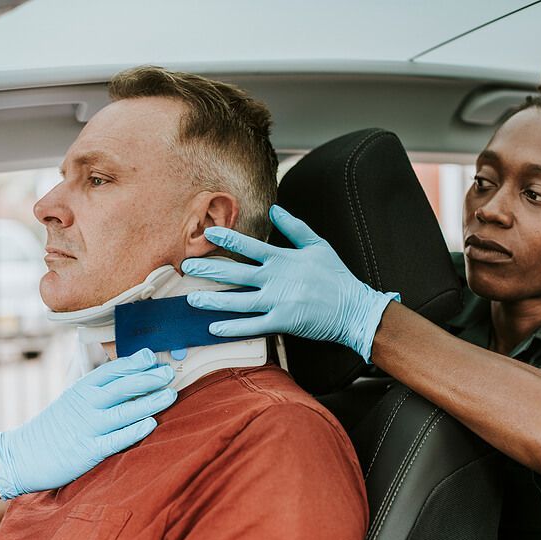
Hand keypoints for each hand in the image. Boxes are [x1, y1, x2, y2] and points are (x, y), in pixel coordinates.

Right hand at [0, 348, 175, 499]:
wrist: (23, 455)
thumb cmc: (56, 426)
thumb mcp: (73, 400)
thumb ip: (98, 389)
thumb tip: (132, 378)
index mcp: (82, 389)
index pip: (112, 370)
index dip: (134, 362)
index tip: (152, 357)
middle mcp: (85, 405)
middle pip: (122, 387)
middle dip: (148, 379)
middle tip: (169, 374)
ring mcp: (87, 427)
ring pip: (124, 411)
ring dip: (149, 402)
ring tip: (170, 395)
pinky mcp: (88, 451)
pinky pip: (115, 440)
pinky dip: (133, 431)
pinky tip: (151, 424)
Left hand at [182, 205, 398, 361]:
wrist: (354, 308)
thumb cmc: (336, 276)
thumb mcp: (317, 245)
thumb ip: (294, 227)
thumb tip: (274, 210)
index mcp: (283, 260)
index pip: (250, 247)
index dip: (228, 239)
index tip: (208, 233)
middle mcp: (276, 280)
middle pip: (236, 274)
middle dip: (209, 270)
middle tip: (187, 267)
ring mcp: (278, 302)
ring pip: (238, 302)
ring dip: (213, 301)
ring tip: (192, 299)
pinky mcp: (282, 322)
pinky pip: (252, 326)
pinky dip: (232, 328)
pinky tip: (214, 328)